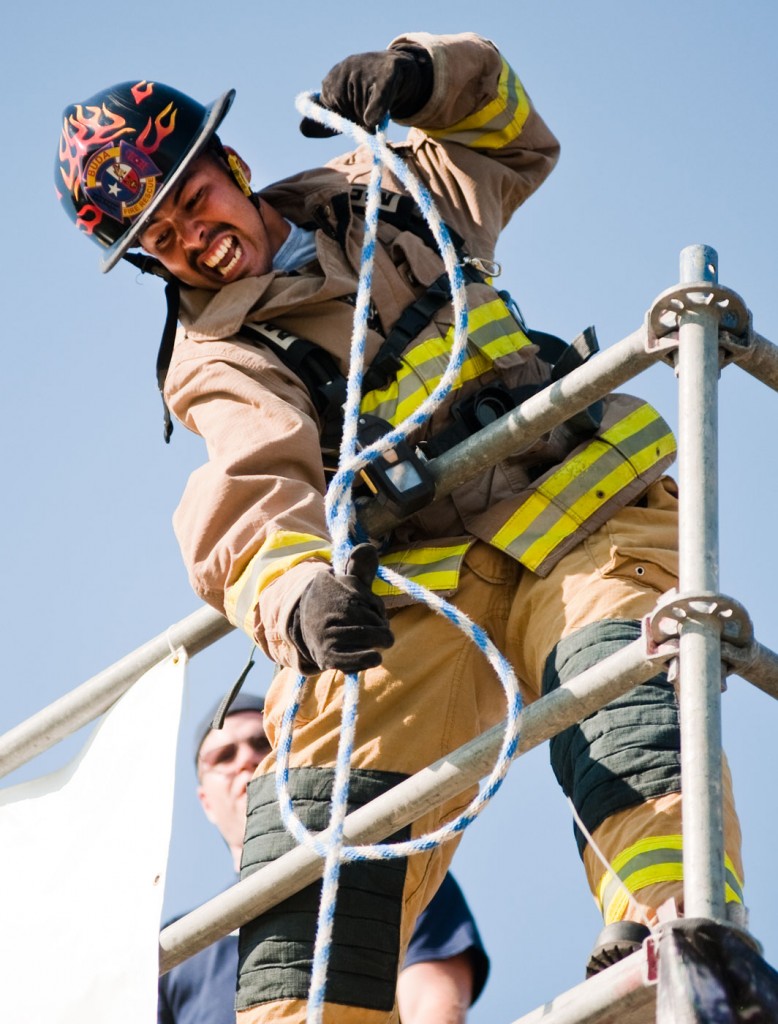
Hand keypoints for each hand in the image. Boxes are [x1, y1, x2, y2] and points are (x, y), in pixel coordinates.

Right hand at [289, 543, 393, 672]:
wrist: (309, 626)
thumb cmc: (337, 601)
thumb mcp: (348, 582)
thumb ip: (360, 567)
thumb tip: (368, 548)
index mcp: (333, 592)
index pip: (369, 601)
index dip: (374, 605)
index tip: (366, 605)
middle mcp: (329, 614)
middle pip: (375, 621)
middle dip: (380, 622)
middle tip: (369, 623)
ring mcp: (328, 637)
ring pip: (371, 638)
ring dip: (377, 639)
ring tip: (367, 637)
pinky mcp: (328, 658)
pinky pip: (354, 660)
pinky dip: (367, 659)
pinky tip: (375, 657)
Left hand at [300, 46, 432, 137]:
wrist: (399, 71)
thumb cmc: (368, 92)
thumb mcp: (345, 106)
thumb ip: (327, 120)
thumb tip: (302, 129)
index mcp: (332, 79)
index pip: (331, 110)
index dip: (344, 118)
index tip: (351, 111)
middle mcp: (346, 69)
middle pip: (348, 111)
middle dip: (358, 118)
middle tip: (369, 107)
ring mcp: (367, 68)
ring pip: (364, 110)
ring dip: (372, 117)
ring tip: (380, 102)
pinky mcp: (388, 72)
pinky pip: (379, 95)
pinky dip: (377, 110)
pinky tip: (374, 121)